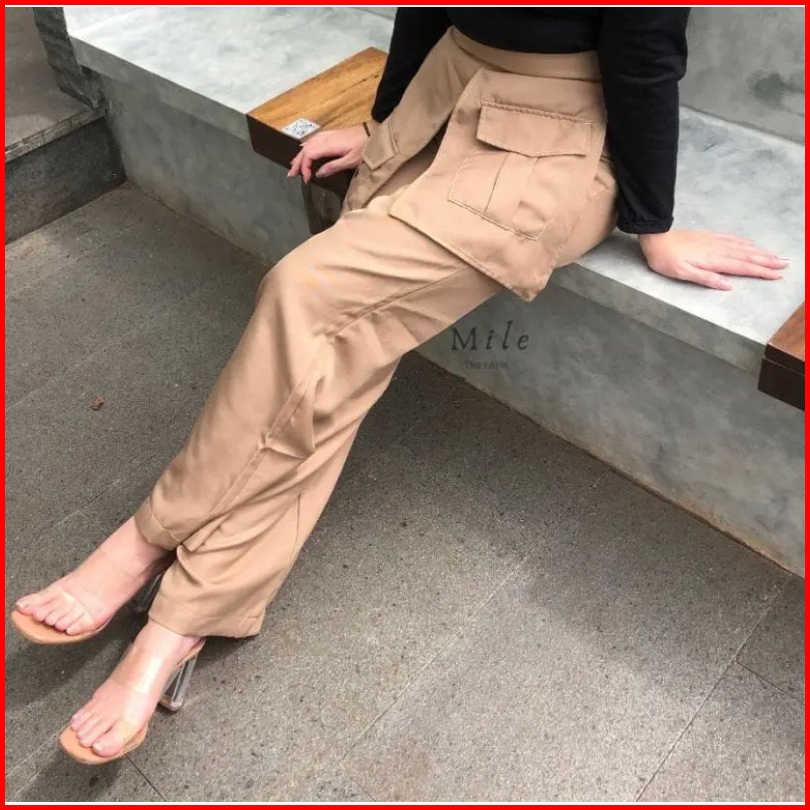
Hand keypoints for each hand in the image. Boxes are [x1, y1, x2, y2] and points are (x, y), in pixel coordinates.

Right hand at [287, 125, 368, 182]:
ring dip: (299, 156)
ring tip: (294, 167)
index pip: (309, 155)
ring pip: (306, 145)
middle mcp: (323, 138)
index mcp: (327, 145)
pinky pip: (311, 141)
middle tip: (291, 175)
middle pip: (304, 150)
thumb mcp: (350, 161)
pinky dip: (305, 149)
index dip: (304, 168)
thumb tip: (318, 174)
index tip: (306, 179)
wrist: (371, 132)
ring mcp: (325, 135)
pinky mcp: (329, 135)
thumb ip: (333, 167)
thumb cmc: (363, 147)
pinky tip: (303, 153)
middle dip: (297, 163)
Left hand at [638, 230, 788, 290]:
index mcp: (713, 261)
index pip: (742, 267)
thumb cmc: (666, 260)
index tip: (777, 275)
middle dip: (768, 261)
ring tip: (776, 256)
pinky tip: (752, 245)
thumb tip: (729, 286)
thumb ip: (706, 279)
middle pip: (748, 256)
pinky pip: (732, 239)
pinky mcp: (709, 237)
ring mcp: (715, 242)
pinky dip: (745, 243)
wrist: (656, 238)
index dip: (761, 272)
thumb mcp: (682, 273)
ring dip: (761, 252)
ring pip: (743, 247)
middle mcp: (718, 250)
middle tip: (786, 265)